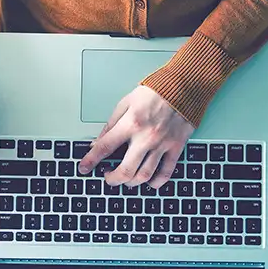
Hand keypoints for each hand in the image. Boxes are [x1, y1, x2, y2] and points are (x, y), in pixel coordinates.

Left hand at [78, 86, 193, 187]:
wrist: (184, 86)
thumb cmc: (155, 91)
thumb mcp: (126, 102)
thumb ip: (110, 124)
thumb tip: (97, 143)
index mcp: (131, 124)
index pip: (105, 147)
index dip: (90, 161)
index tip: (83, 168)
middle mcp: (146, 137)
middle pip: (125, 170)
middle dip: (112, 179)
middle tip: (107, 177)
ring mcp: (162, 144)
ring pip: (144, 176)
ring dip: (131, 183)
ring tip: (125, 180)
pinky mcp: (176, 147)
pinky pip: (166, 172)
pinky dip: (156, 182)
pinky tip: (149, 182)